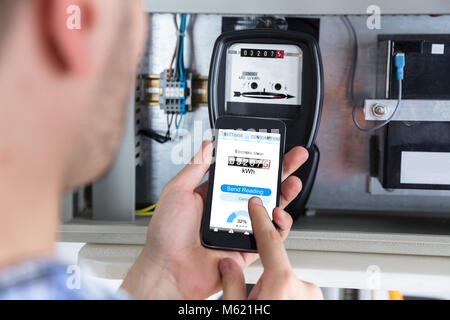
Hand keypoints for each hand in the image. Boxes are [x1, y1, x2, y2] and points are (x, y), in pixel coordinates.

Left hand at [121, 141, 308, 299]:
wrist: (168, 269)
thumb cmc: (166, 235)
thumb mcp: (177, 191)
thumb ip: (195, 167)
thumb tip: (207, 145)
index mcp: (214, 195)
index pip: (241, 172)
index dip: (256, 160)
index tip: (268, 147)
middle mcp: (229, 210)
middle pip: (261, 187)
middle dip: (280, 171)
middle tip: (294, 156)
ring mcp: (240, 229)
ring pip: (270, 209)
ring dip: (285, 194)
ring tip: (293, 181)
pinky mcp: (248, 248)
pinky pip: (270, 236)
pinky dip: (278, 224)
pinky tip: (277, 212)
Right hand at [220, 197, 322, 299]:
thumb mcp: (238, 309)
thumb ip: (232, 284)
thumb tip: (228, 266)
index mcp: (282, 283)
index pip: (270, 240)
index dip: (260, 219)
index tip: (256, 203)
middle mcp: (302, 286)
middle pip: (277, 265)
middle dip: (266, 274)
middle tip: (257, 294)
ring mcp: (313, 295)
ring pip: (287, 281)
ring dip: (276, 290)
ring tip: (266, 305)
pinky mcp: (317, 301)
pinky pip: (297, 291)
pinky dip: (286, 297)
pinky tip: (276, 305)